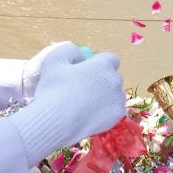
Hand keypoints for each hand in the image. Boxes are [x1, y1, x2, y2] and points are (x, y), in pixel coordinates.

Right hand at [8, 43, 125, 163]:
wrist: (56, 122)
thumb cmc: (54, 88)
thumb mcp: (55, 59)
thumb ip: (70, 50)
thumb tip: (81, 55)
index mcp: (103, 64)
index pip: (110, 59)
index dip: (99, 64)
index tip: (87, 72)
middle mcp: (116, 80)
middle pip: (112, 77)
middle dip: (102, 80)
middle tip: (83, 90)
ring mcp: (118, 99)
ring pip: (114, 95)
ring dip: (105, 97)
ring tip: (85, 105)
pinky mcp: (117, 116)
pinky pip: (113, 111)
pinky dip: (105, 113)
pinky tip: (89, 116)